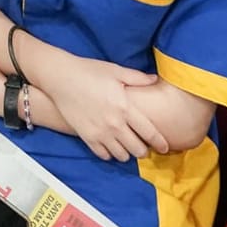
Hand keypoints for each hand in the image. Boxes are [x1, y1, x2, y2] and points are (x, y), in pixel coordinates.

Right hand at [36, 51, 166, 160]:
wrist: (61, 77)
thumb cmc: (89, 71)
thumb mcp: (116, 71)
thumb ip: (137, 78)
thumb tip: (154, 80)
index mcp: (125, 108)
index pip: (149, 132)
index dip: (160, 143)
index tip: (165, 147)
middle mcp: (115, 124)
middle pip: (137, 149)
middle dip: (143, 150)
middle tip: (143, 146)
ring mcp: (100, 133)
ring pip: (121, 156)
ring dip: (127, 153)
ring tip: (127, 147)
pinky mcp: (86, 137)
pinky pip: (103, 155)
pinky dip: (109, 154)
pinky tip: (110, 147)